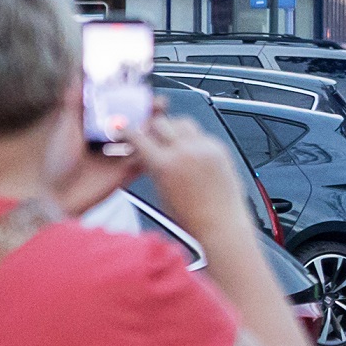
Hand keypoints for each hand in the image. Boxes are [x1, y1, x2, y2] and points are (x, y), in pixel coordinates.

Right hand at [125, 107, 246, 229]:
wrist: (220, 223)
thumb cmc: (189, 216)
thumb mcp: (159, 191)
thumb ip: (151, 167)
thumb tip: (144, 153)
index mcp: (164, 165)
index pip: (138, 137)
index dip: (128, 132)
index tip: (125, 129)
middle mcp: (185, 151)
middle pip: (161, 122)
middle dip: (150, 127)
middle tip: (147, 134)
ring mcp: (204, 148)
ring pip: (183, 123)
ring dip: (172, 127)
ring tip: (169, 140)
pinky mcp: (219, 149)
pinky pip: (201, 134)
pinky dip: (191, 138)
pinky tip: (188, 150)